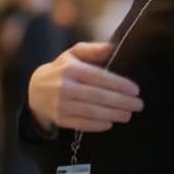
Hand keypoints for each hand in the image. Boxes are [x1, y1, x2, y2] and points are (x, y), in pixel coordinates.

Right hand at [28, 42, 142, 133]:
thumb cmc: (61, 70)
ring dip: (113, 114)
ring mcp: (60, 104)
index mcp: (70, 69)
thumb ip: (93, 50)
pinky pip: (81, 123)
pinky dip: (97, 125)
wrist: (35, 90)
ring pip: (91, 111)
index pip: (99, 77)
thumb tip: (113, 48)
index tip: (136, 90)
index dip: (119, 84)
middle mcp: (64, 87)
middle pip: (98, 96)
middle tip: (138, 105)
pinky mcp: (59, 119)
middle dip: (121, 101)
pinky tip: (110, 123)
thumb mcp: (73, 55)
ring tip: (128, 115)